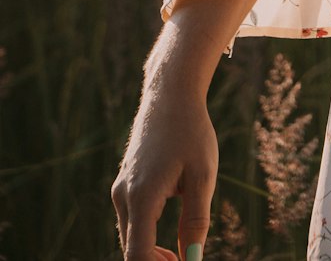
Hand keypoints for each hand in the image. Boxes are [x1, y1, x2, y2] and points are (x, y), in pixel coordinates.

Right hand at [111, 82, 216, 259]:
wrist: (170, 94)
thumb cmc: (191, 132)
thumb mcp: (202, 176)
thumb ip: (196, 221)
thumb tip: (192, 259)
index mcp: (141, 196)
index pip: (138, 255)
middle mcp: (123, 195)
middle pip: (132, 250)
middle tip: (186, 260)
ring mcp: (120, 189)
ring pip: (130, 237)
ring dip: (152, 251)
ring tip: (181, 252)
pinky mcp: (124, 183)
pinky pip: (131, 221)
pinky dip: (147, 235)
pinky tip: (171, 233)